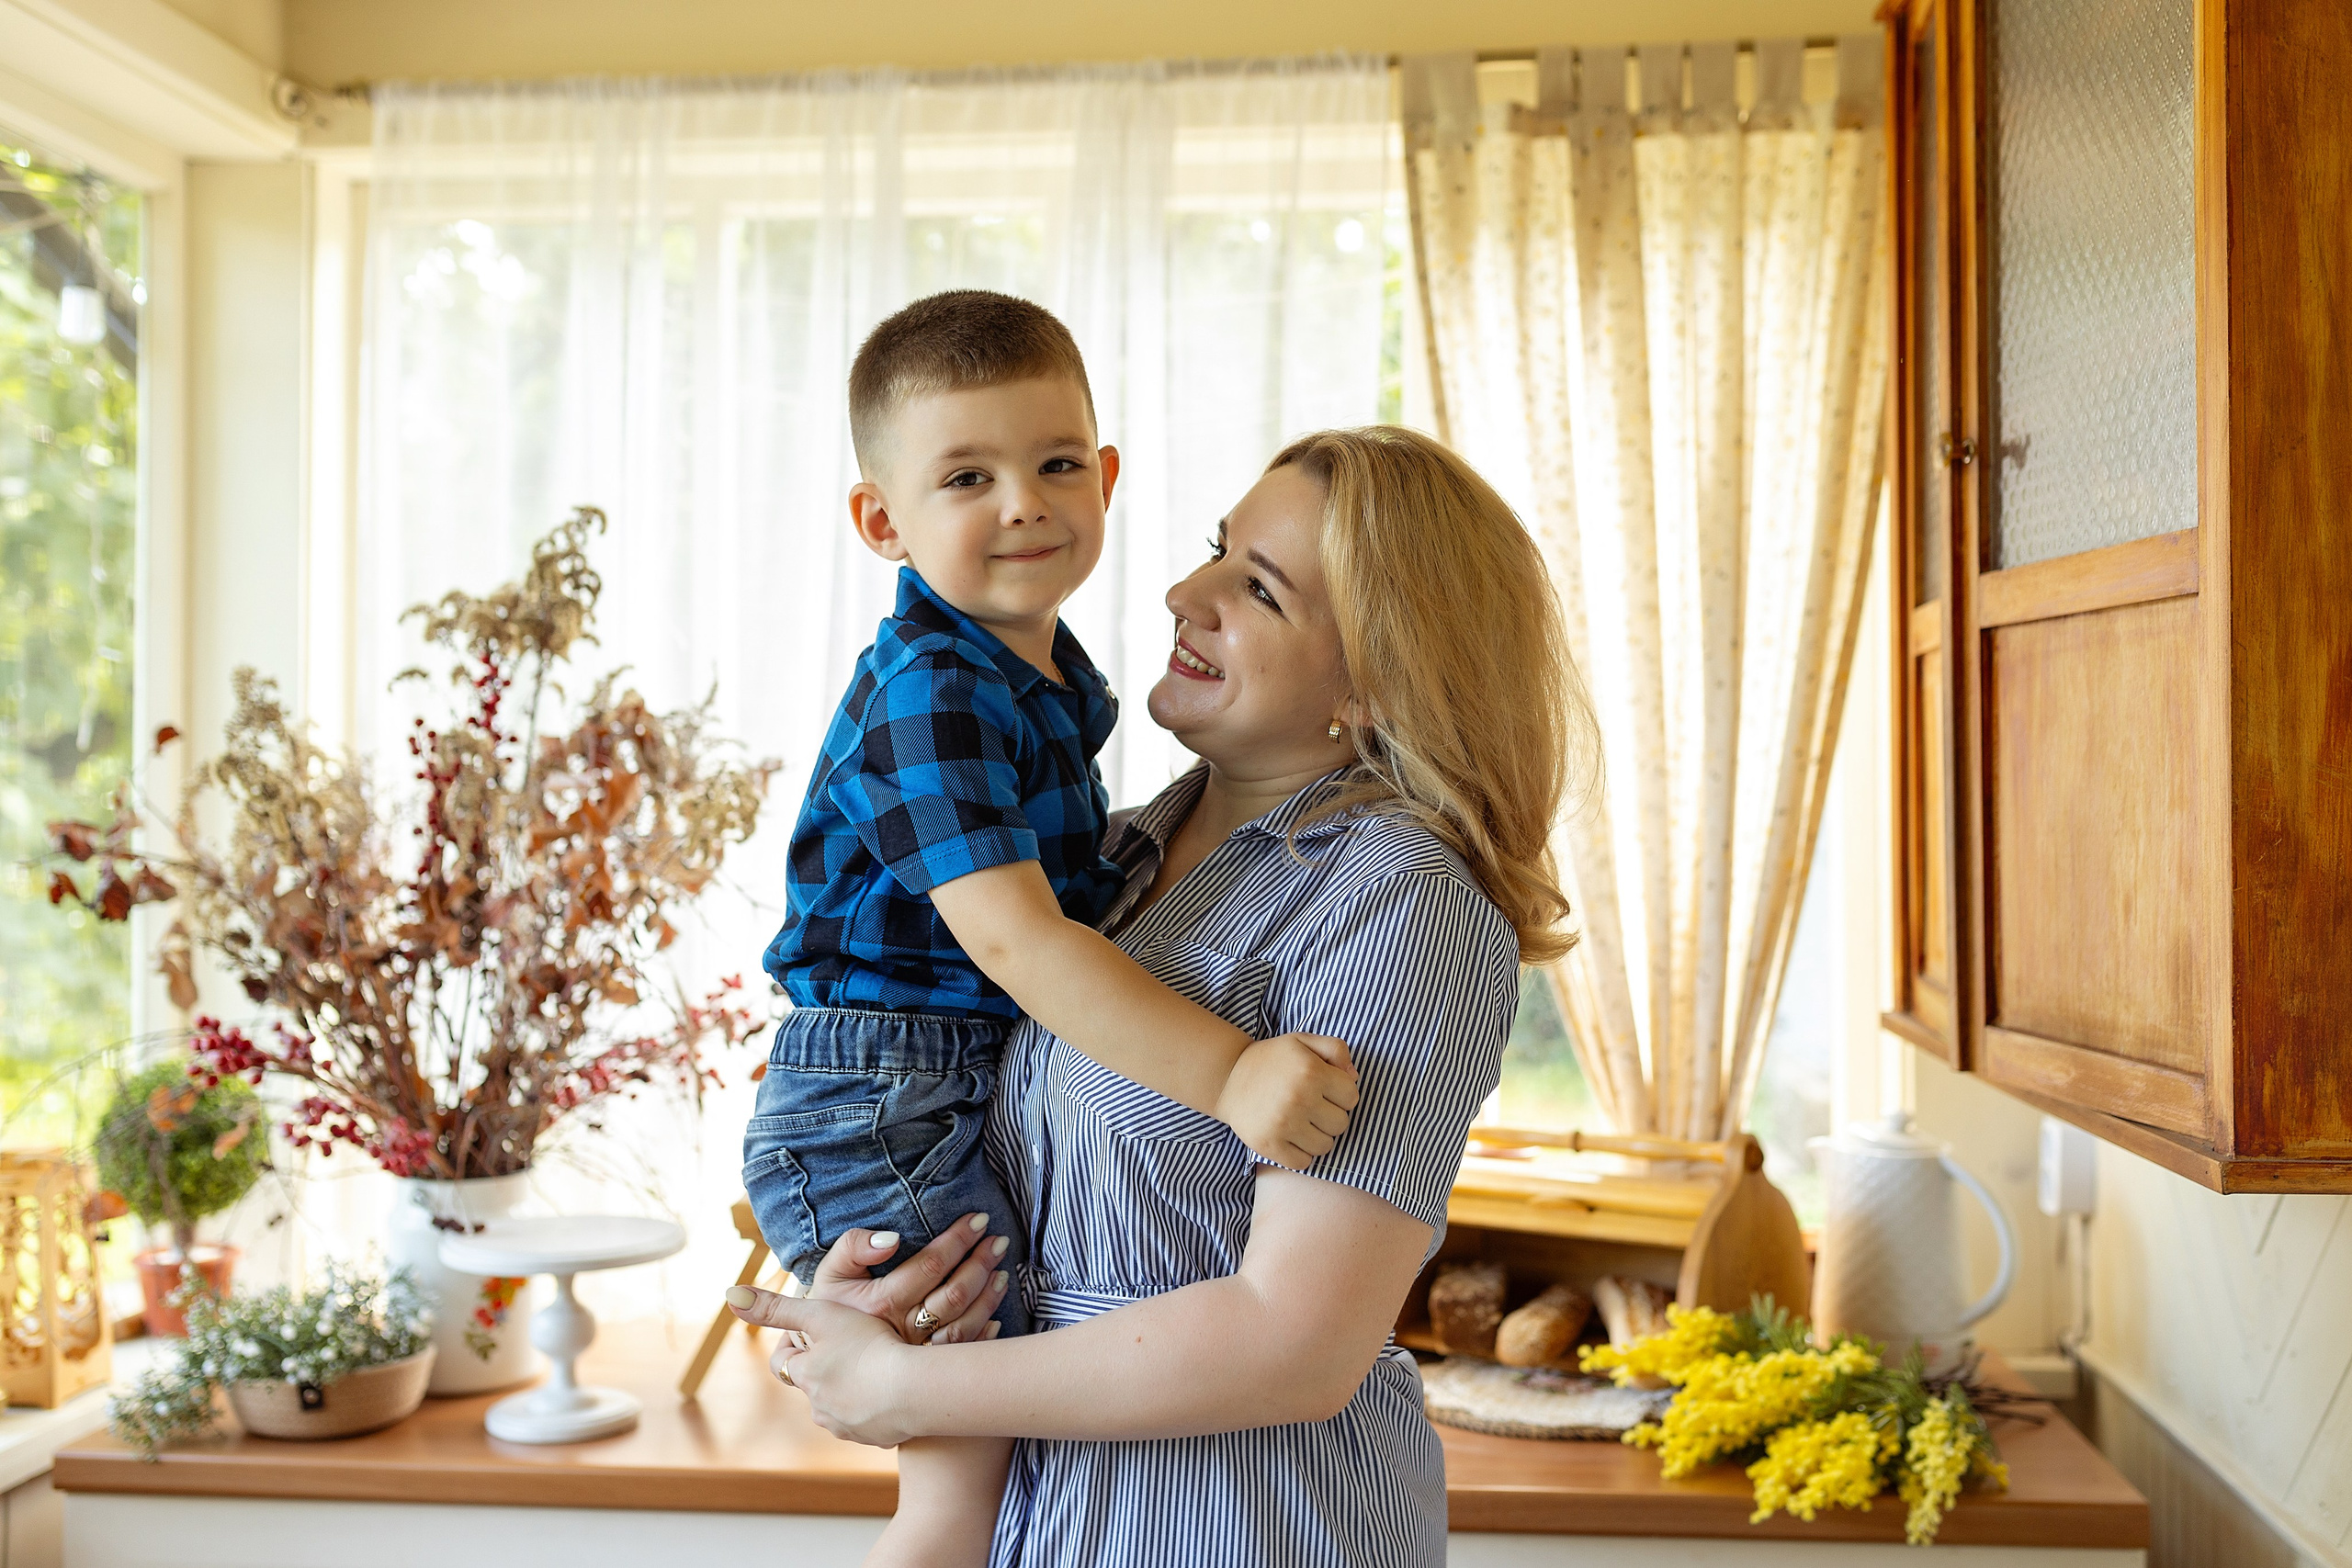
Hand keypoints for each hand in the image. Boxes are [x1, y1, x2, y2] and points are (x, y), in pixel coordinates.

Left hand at [727, 1285, 917, 1445]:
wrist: (914, 1389)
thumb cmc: (868, 1346)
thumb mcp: (821, 1315)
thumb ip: (777, 1307)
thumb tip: (730, 1294)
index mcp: (805, 1377)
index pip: (783, 1361)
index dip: (795, 1344)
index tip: (816, 1330)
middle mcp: (819, 1409)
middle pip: (814, 1385)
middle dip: (826, 1368)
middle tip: (852, 1345)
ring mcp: (847, 1427)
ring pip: (841, 1404)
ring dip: (851, 1388)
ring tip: (877, 1366)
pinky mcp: (876, 1439)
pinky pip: (871, 1420)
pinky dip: (877, 1407)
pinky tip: (897, 1388)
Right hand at [803, 1214, 1012, 1344]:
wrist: (824, 1362)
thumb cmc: (829, 1311)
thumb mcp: (830, 1274)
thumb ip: (853, 1247)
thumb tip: (892, 1240)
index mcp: (881, 1303)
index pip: (930, 1265)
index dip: (958, 1240)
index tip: (978, 1220)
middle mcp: (901, 1332)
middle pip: (953, 1296)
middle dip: (981, 1264)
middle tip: (1000, 1241)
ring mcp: (915, 1357)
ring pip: (963, 1327)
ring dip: (987, 1298)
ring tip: (1003, 1272)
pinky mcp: (922, 1375)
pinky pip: (960, 1356)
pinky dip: (983, 1335)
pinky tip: (996, 1317)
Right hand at [1214, 1032, 1357, 1169]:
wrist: (1227, 1078)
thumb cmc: (1271, 1060)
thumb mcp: (1303, 1041)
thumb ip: (1335, 1049)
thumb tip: (1354, 1077)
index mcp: (1311, 1071)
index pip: (1352, 1098)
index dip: (1341, 1094)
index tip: (1325, 1090)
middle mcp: (1299, 1098)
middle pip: (1341, 1124)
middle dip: (1330, 1116)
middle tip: (1311, 1107)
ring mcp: (1283, 1124)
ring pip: (1325, 1146)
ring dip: (1317, 1137)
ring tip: (1301, 1122)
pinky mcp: (1269, 1145)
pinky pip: (1304, 1163)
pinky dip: (1301, 1154)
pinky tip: (1291, 1137)